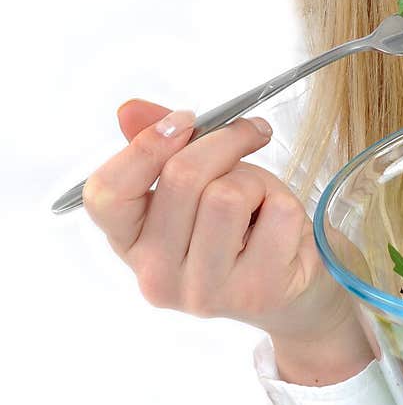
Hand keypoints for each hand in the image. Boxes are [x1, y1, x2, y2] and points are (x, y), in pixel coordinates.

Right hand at [83, 99, 373, 377]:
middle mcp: (156, 276)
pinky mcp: (255, 295)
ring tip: (261, 199)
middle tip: (250, 133)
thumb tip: (130, 110)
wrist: (294, 288)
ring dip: (256, 179)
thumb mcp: (200, 182)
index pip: (107, 195)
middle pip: (181, 177)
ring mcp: (204, 292)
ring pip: (229, 193)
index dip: (144, 147)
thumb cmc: (242, 224)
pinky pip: (277, 212)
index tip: (184, 120)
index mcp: (130, 244)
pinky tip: (281, 226)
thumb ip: (162, 145)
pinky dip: (288, 202)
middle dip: (225, 141)